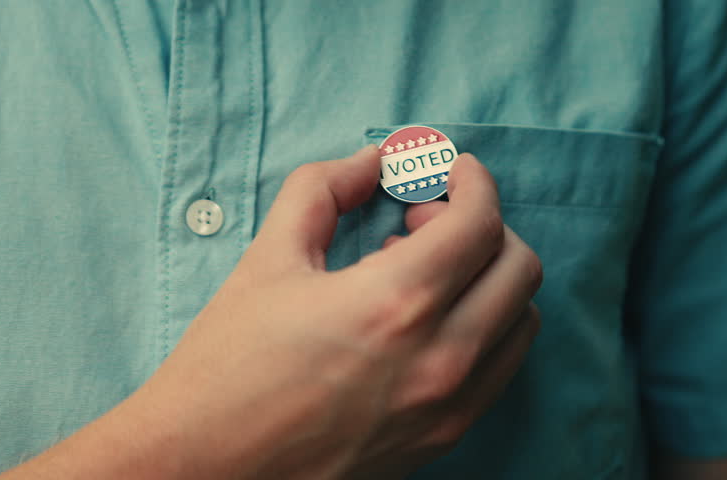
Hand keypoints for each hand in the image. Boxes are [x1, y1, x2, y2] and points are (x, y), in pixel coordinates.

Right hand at [136, 145, 542, 478]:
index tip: (452, 171)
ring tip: (425, 273)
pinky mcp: (443, 439)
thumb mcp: (267, 258)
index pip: (479, 222)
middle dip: (484, 224)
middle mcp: (440, 359)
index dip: (473, 181)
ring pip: (522, 320)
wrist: (204, 467)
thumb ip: (323, 188)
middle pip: (518, 266)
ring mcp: (449, 407)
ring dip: (489, 278)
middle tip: (426, 220)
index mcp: (395, 303)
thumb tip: (371, 161)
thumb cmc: (227, 365)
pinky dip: (485, 327)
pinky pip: (501, 368)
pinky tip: (427, 322)